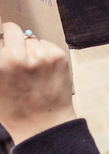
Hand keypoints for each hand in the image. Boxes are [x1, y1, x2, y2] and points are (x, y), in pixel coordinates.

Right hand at [0, 20, 74, 143]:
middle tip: (16, 52)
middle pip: (12, 29)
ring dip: (30, 50)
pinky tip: (43, 73)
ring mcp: (39, 56)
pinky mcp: (58, 56)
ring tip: (32, 72)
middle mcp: (17, 57)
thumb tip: (2, 41)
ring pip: (31, 39)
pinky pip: (46, 46)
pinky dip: (45, 55)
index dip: (1, 43)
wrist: (42, 125)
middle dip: (12, 37)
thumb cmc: (14, 108)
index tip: (4, 46)